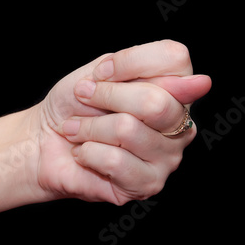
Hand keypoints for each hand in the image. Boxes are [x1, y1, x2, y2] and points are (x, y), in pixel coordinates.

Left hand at [33, 40, 211, 204]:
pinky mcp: (147, 184)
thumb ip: (143, 70)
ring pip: (128, 130)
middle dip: (105, 97)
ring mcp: (168, 158)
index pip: (176, 59)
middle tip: (84, 98)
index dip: (129, 62)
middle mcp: (179, 124)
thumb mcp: (100, 73)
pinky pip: (115, 161)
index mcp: (174, 89)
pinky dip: (87, 153)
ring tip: (78, 130)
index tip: (100, 74)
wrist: (44, 141)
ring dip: (88, 127)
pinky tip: (84, 154)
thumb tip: (200, 83)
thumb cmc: (75, 106)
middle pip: (154, 101)